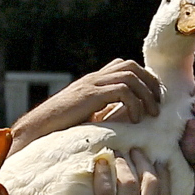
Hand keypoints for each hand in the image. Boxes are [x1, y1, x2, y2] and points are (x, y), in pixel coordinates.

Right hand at [11, 60, 160, 150]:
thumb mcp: (86, 116)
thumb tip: (122, 117)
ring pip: (130, 76)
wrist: (37, 129)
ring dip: (146, 95)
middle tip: (157, 105)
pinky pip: (122, 90)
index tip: (152, 99)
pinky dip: (134, 104)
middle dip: (150, 84)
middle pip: (131, 66)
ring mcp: (91, 84)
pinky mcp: (90, 95)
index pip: (124, 65)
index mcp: (93, 81)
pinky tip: (134, 120)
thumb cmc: (59, 129)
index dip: (144, 78)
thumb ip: (102, 110)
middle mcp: (93, 78)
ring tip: (150, 114)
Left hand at [89, 149, 171, 194]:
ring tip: (116, 154)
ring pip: (128, 185)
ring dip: (123, 165)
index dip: (163, 175)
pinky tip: (99, 163)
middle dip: (143, 163)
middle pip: (149, 184)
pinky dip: (102, 175)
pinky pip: (104, 193)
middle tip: (135, 151)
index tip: (159, 161)